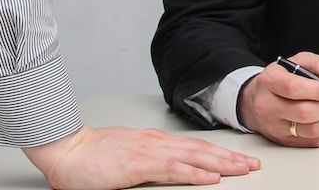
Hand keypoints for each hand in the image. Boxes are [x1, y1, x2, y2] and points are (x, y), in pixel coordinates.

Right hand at [22, 124, 258, 188]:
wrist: (65, 149)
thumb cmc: (89, 158)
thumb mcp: (124, 163)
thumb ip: (145, 168)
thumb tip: (164, 177)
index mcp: (153, 142)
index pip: (194, 147)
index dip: (219, 153)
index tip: (238, 158)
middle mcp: (156, 143)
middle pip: (201, 150)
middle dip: (230, 157)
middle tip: (253, 163)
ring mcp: (149, 152)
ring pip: (194, 157)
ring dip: (222, 163)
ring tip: (243, 169)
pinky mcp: (139, 165)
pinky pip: (173, 169)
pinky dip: (195, 173)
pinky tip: (211, 177)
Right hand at [238, 52, 318, 147]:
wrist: (256, 100)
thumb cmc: (281, 79)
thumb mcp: (298, 61)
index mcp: (269, 82)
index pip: (294, 89)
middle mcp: (268, 106)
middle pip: (304, 112)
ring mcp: (275, 127)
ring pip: (311, 131)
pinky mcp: (284, 141)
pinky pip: (313, 142)